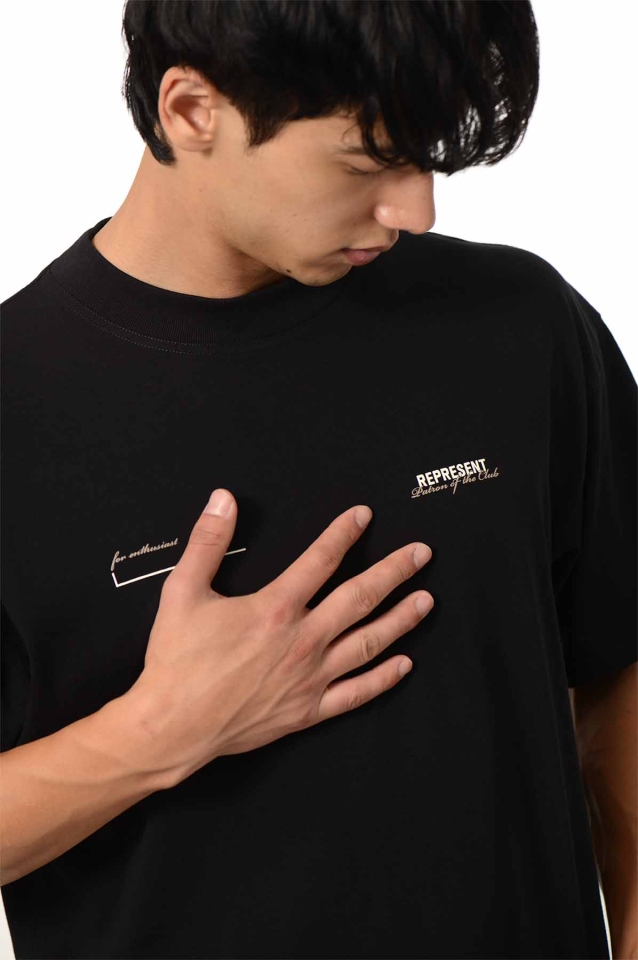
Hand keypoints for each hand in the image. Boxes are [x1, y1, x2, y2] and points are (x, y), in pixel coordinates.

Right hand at [129, 488, 433, 784]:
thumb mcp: (182, 591)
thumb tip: (224, 499)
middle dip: (394, 572)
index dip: (344, 534)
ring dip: (401, 619)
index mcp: (276, 608)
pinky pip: (356, 693)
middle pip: (360, 598)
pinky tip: (405, 665)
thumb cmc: (177, 660)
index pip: (320, 560)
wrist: (171, 727)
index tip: (363, 516)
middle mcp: (303, 640)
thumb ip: (207, 542)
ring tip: (426, 601)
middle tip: (422, 554)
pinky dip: (383, 679)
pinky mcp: (308, 710)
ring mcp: (310, 677)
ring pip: (368, 643)